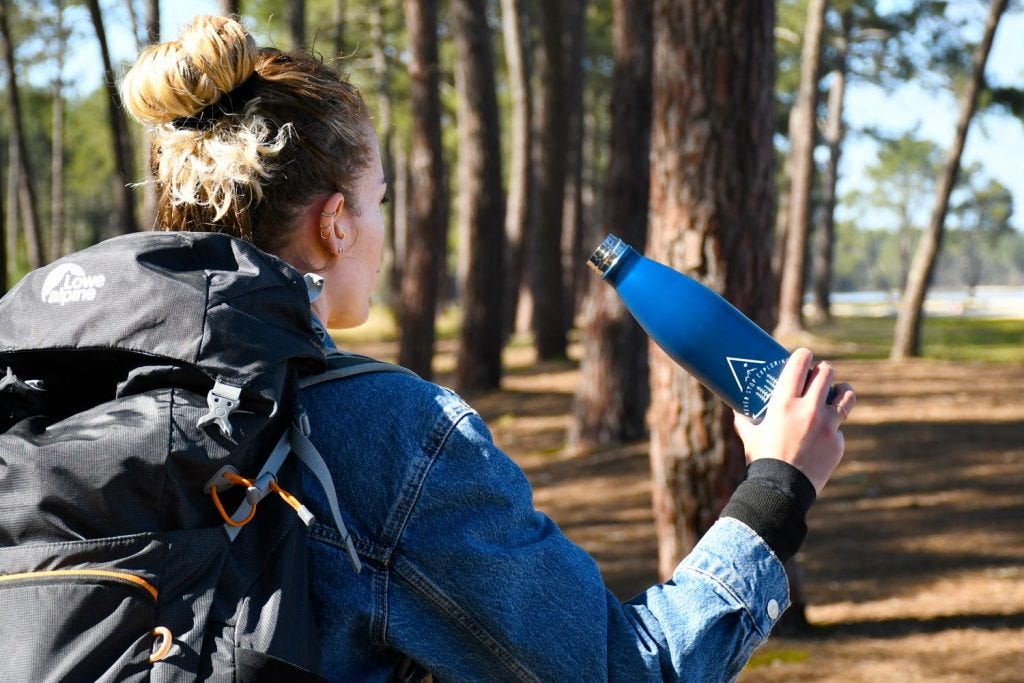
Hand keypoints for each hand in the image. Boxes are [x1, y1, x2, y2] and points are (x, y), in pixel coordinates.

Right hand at [733, 348, 855, 493]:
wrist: (782, 490)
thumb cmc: (762, 460)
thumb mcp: (750, 435)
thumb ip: (745, 420)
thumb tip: (737, 409)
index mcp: (785, 402)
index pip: (801, 363)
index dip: (804, 355)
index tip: (804, 356)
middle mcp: (809, 409)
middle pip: (827, 372)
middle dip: (822, 371)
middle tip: (818, 376)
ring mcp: (828, 425)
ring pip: (846, 394)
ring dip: (840, 391)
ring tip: (835, 394)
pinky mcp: (837, 442)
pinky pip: (839, 427)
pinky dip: (832, 428)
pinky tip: (822, 435)